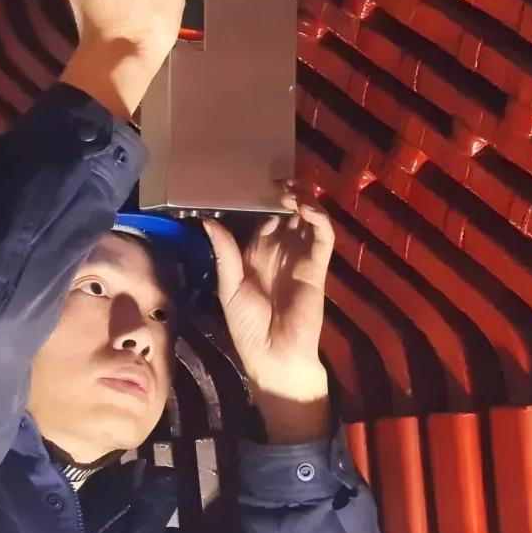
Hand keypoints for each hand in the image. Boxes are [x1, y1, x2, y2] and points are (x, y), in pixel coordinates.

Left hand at [202, 187, 334, 443]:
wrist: (274, 357)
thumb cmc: (248, 327)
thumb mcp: (229, 287)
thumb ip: (225, 253)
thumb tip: (208, 219)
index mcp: (257, 253)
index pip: (262, 217)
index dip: (260, 197)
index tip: (251, 177)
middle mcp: (281, 250)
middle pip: (287, 212)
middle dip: (284, 192)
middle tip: (276, 175)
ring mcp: (301, 256)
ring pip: (308, 218)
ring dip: (303, 199)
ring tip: (290, 187)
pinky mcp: (317, 266)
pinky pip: (323, 236)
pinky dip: (318, 218)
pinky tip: (306, 207)